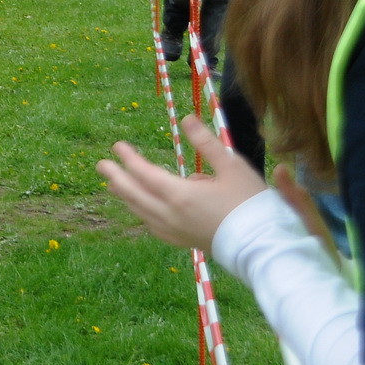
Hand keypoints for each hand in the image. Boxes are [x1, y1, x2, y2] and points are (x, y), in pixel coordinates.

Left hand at [97, 115, 265, 253]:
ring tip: (113, 185)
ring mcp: (175, 231)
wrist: (263, 245)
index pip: (144, 173)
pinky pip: (153, 226)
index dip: (129, 159)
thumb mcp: (232, 166)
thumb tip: (186, 119)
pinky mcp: (183, 242)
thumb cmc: (250, 203)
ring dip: (125, 196)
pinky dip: (142, 214)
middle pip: (134, 194)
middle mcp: (171, 215)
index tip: (118, 146)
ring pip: (141, 212)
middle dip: (117, 177)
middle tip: (101, 164)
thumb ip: (206, 142)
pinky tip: (142, 211)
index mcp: (180, 195)